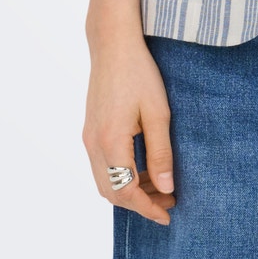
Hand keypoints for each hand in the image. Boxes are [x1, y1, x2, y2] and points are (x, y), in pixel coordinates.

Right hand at [83, 34, 175, 224]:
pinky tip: (143, 168)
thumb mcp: (158, 113)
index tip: (169, 214)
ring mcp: (88, 137)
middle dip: (140, 203)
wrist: (113, 45)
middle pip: (112, 192)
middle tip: (169, 201)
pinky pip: (102, 165)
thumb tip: (166, 187)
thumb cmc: (139, 73)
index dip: (148, 207)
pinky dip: (121, 175)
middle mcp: (93, 144)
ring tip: (160, 186)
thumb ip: (161, 153)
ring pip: (105, 180)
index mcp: (111, 142)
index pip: (127, 191)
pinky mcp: (90, 130)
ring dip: (130, 190)